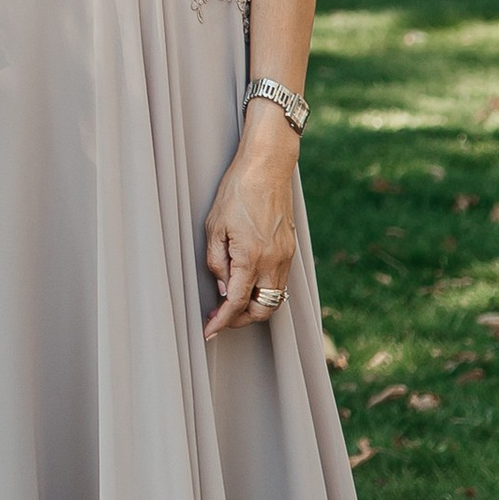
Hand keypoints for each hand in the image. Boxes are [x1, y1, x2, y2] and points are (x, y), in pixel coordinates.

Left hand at [202, 135, 299, 336]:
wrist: (267, 167)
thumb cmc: (236, 191)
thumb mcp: (214, 226)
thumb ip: (216, 262)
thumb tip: (224, 289)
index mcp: (251, 257)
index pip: (236, 303)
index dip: (221, 321)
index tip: (208, 332)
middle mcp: (273, 262)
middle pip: (262, 309)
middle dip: (240, 320)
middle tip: (220, 318)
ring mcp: (286, 256)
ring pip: (274, 297)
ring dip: (254, 306)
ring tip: (231, 303)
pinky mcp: (290, 249)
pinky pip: (280, 281)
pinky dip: (265, 290)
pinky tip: (249, 283)